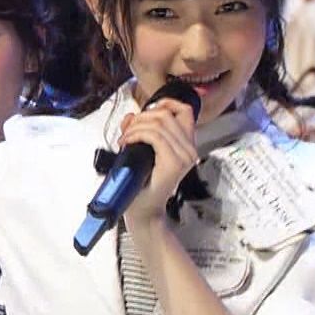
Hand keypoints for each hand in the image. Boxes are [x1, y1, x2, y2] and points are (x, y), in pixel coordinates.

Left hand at [118, 98, 197, 225]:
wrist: (144, 211)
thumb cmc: (142, 186)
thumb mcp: (140, 151)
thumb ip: (137, 131)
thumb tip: (131, 116)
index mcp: (186, 145)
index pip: (185, 111)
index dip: (165, 103)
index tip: (148, 109)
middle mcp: (190, 149)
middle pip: (167, 114)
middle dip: (142, 117)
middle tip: (127, 131)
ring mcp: (184, 156)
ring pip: (159, 123)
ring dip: (136, 127)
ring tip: (125, 139)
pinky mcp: (174, 163)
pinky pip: (155, 136)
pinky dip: (137, 135)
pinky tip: (127, 143)